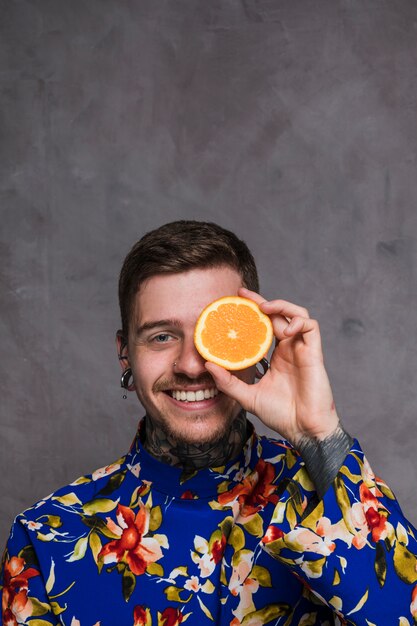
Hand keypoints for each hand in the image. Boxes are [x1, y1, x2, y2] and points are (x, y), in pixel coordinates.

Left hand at [205, 287, 339, 446]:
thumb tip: (207, 365)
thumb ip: (229, 382)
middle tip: (243, 294)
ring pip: (297, 315)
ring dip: (282, 306)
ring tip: (264, 307)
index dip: (253, 311)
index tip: (236, 301)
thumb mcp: (247, 396)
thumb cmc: (280, 414)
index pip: (265, 326)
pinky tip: (286, 329)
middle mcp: (289, 349)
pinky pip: (311, 327)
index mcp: (276, 356)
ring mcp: (302, 349)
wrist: (302, 430)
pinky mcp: (314, 353)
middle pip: (279, 315)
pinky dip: (299, 322)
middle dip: (262, 301)